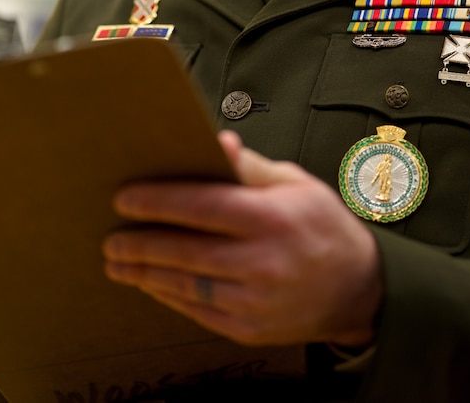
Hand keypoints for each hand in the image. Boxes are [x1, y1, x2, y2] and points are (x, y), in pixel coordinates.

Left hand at [103, 130, 382, 348]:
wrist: (359, 290)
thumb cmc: (323, 225)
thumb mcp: (295, 183)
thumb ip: (249, 166)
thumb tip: (216, 142)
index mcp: (272, 217)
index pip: (202, 206)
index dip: (158, 201)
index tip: (124, 198)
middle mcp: (262, 261)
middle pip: (185, 250)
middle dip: (140, 243)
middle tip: (110, 237)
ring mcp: (256, 300)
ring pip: (186, 284)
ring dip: (146, 273)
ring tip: (118, 262)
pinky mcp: (250, 328)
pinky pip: (199, 311)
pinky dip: (170, 296)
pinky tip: (152, 284)